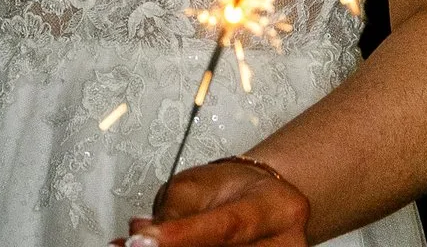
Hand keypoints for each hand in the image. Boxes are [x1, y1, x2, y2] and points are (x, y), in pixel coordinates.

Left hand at [124, 157, 312, 246]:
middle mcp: (285, 244)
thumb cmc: (231, 189)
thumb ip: (172, 211)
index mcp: (275, 206)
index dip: (182, 237)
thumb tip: (141, 237)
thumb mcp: (197, 185)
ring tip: (140, 246)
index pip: (227, 226)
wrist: (263, 200)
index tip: (143, 242)